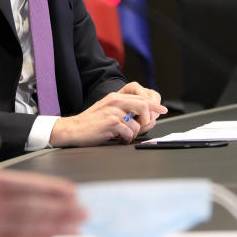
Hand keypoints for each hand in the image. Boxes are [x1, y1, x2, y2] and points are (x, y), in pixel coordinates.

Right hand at [49, 86, 167, 147]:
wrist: (73, 129)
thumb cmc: (91, 123)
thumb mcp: (107, 110)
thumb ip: (122, 109)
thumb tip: (141, 115)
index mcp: (115, 97)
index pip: (141, 97)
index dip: (154, 104)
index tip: (163, 110)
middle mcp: (115, 101)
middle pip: (143, 105)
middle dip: (148, 119)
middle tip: (145, 127)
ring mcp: (113, 112)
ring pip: (137, 123)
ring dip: (134, 134)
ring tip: (124, 136)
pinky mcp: (111, 123)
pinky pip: (129, 132)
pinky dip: (126, 139)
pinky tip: (118, 139)